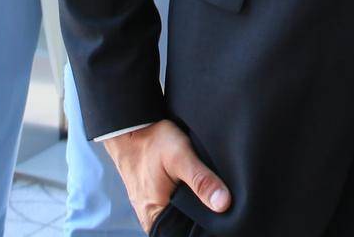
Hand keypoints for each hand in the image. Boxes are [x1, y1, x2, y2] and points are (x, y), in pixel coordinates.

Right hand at [103, 121, 230, 233]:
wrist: (130, 128)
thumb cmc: (151, 141)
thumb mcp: (180, 157)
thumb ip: (201, 181)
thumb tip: (223, 203)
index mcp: (154, 217)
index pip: (185, 234)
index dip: (204, 225)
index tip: (218, 213)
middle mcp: (150, 217)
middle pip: (182, 226)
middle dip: (198, 215)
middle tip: (211, 196)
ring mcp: (149, 208)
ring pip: (178, 216)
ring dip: (191, 206)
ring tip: (200, 190)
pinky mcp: (151, 198)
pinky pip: (171, 207)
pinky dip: (183, 200)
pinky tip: (190, 188)